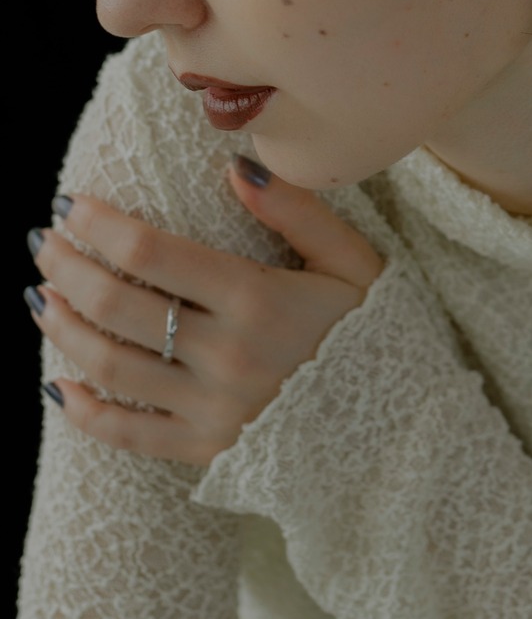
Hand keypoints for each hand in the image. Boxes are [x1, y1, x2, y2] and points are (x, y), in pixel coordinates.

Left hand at [27, 155, 383, 465]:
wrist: (401, 425)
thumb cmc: (375, 331)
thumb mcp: (354, 263)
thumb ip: (298, 213)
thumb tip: (235, 169)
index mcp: (261, 301)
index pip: (153, 254)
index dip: (100, 224)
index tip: (72, 203)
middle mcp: (228, 356)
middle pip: (117, 306)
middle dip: (67, 266)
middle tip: (44, 240)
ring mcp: (213, 409)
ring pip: (109, 366)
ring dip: (62, 327)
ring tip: (43, 296)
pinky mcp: (208, 449)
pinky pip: (127, 433)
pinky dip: (82, 411)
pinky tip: (59, 383)